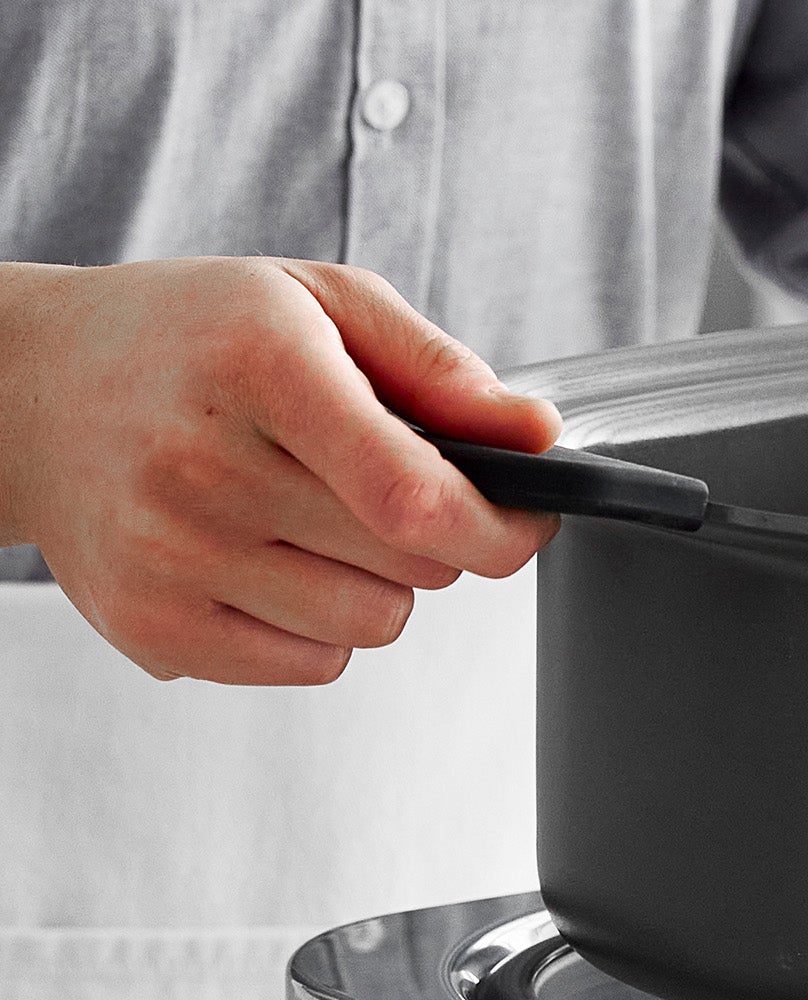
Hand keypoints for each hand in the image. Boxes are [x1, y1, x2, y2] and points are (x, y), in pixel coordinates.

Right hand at [0, 258, 561, 683]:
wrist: (29, 390)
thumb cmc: (192, 342)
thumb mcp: (318, 307)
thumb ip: (440, 371)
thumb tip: (538, 436)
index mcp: (258, 365)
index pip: (417, 497)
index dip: (499, 528)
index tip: (523, 518)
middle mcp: (204, 464)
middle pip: (414, 569)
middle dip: (430, 538)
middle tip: (368, 484)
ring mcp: (172, 555)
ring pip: (373, 625)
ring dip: (373, 584)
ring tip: (304, 518)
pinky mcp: (156, 628)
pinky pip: (315, 665)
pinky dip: (315, 625)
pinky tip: (261, 560)